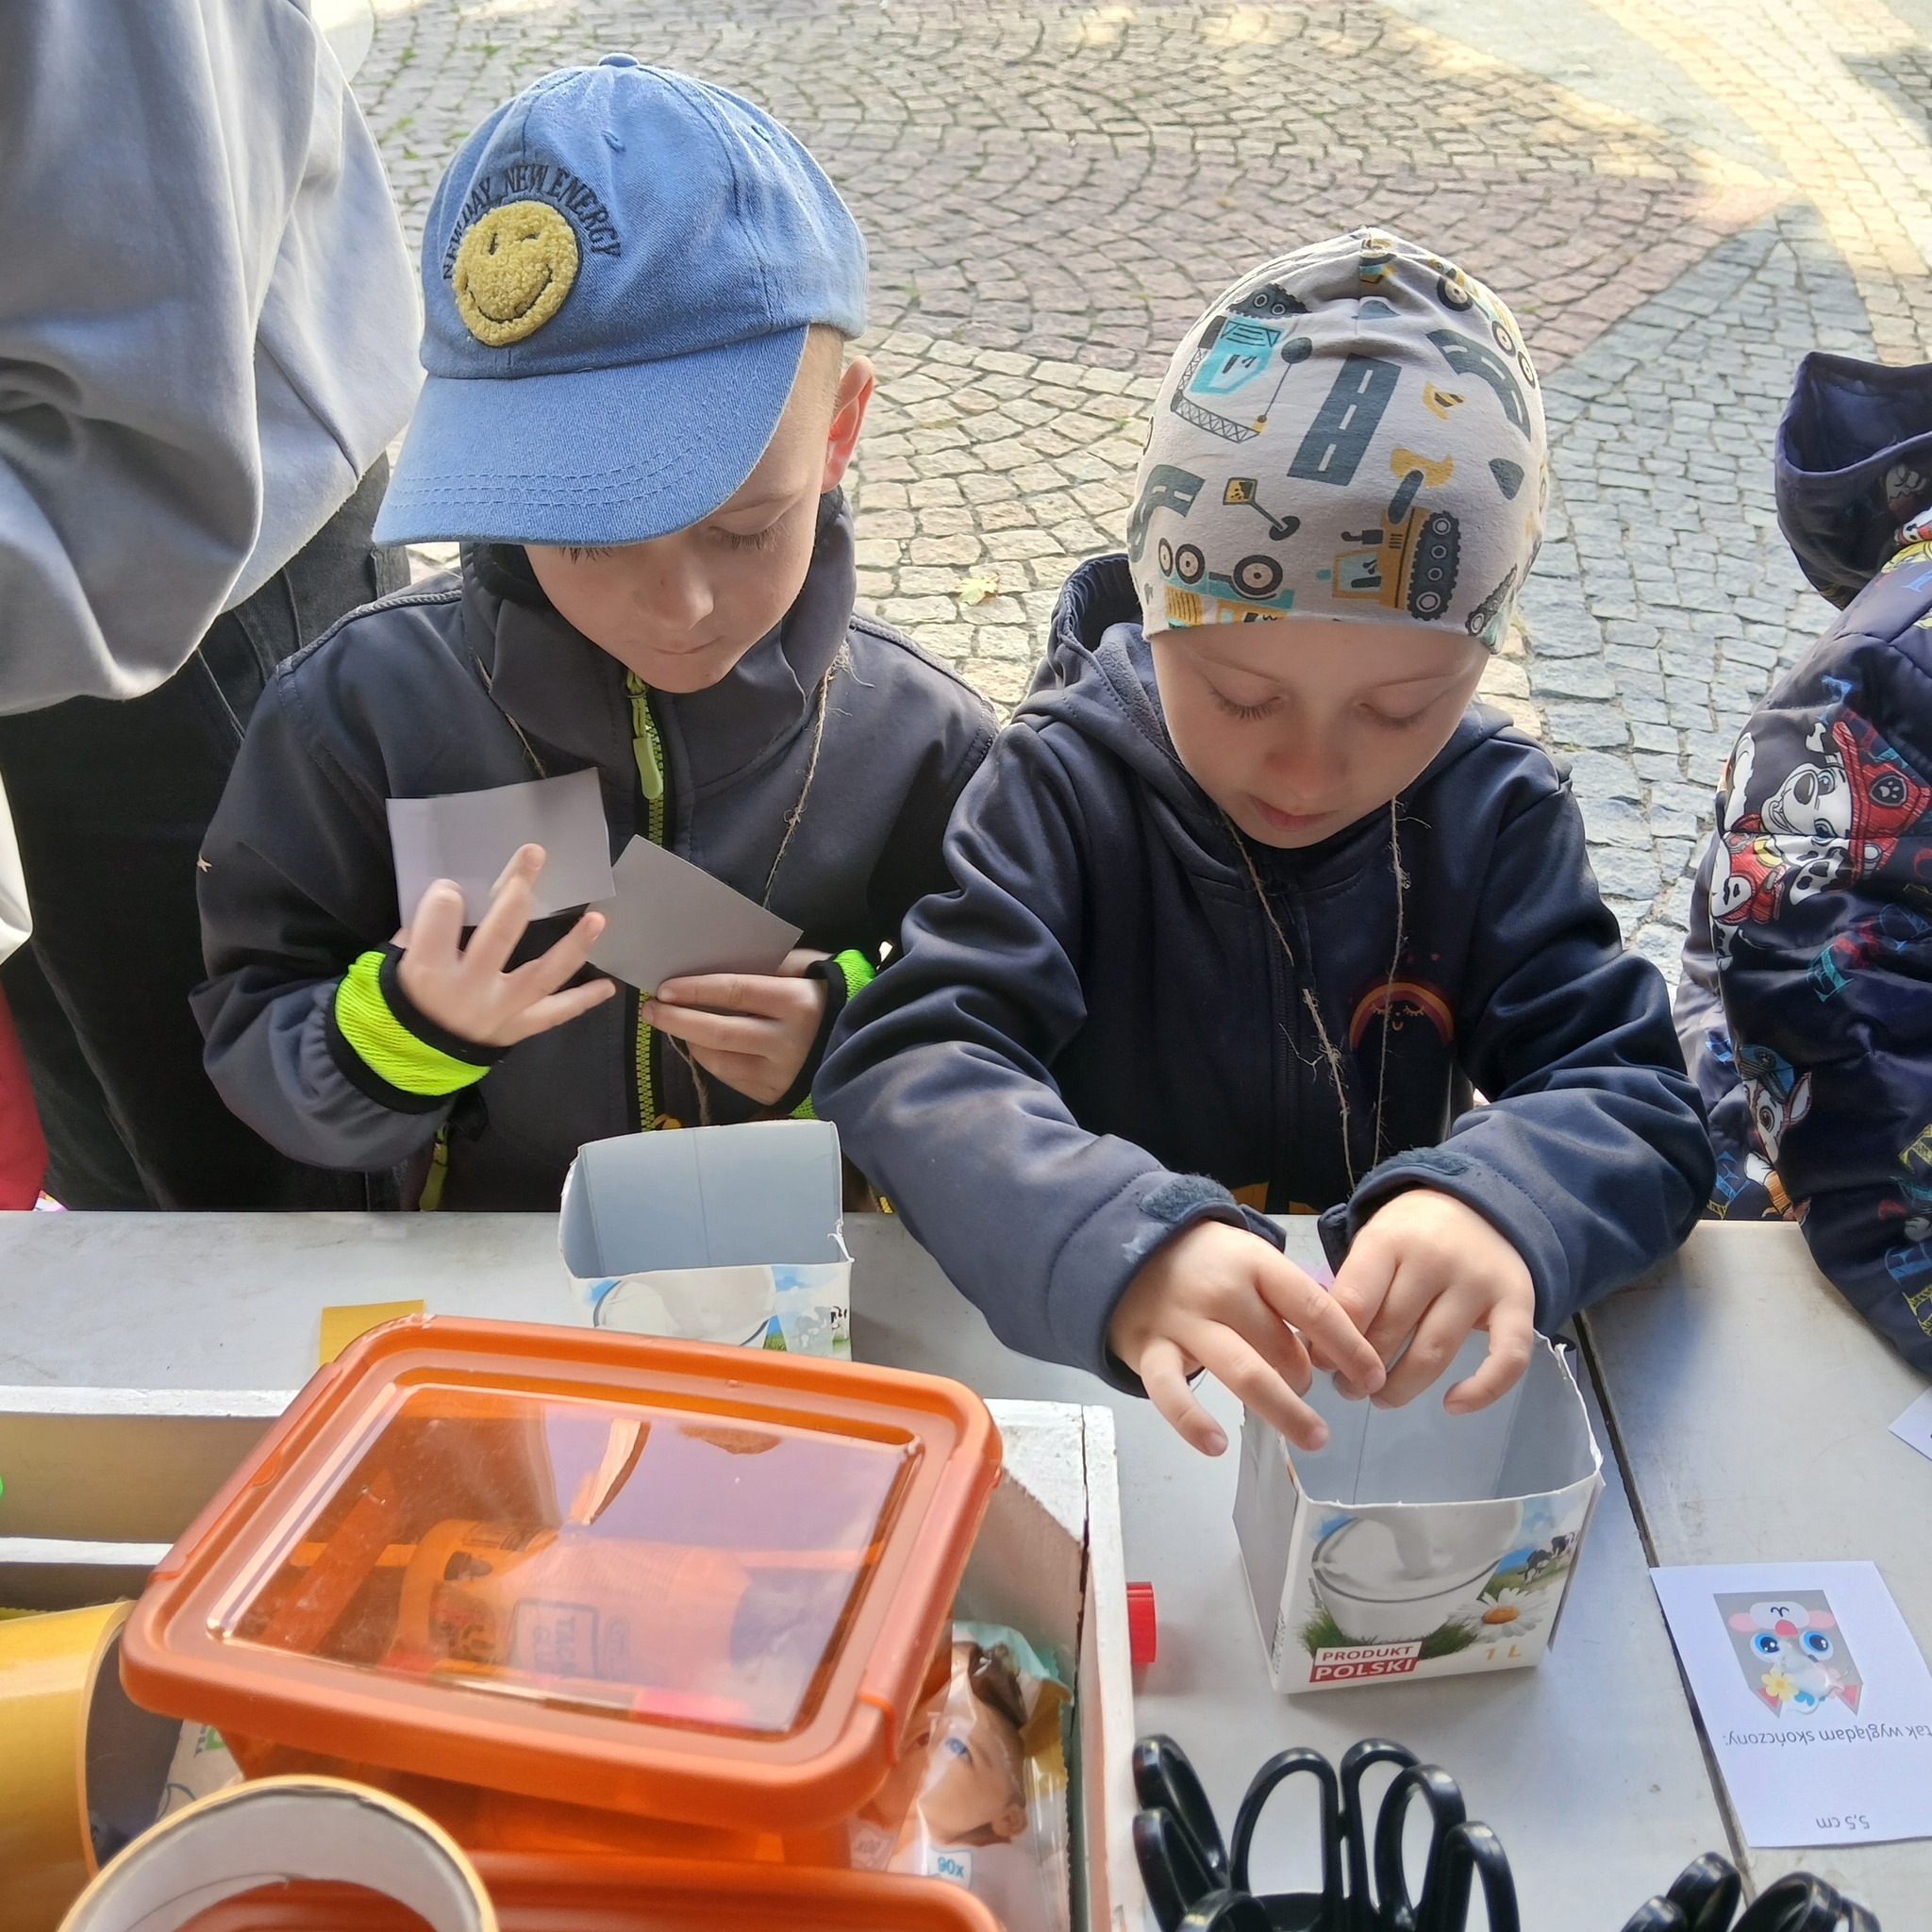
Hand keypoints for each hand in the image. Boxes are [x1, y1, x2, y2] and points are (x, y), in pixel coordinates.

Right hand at [394, 843, 613, 1047]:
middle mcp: (468, 990)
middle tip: (536, 855)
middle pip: (498, 934)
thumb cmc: (411, 996)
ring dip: (572, 946)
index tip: (452, 887)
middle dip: (517, 892)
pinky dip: (583, 1000)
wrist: (417, 1055)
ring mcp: (499, 1010)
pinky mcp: (518, 1028)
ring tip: (598, 920)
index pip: (441, 918)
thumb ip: (424, 933)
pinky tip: (608, 986)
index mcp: (429, 969)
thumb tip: (456, 895)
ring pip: (541, 975)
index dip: (447, 896)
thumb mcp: (401, 962)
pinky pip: (555, 1014)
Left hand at [645, 949, 829, 1105]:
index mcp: (796, 1003)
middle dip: (678, 1019)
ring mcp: (780, 1073)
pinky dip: (709, 1058)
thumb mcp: (806, 969)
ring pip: (719, 1059)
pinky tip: (698, 1043)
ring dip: (688, 1040)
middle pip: (719, 1032)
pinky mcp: (773, 1093)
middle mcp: (787, 1042)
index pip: (735, 993)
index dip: (696, 991)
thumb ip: (768, 964)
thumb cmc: (826, 995)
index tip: (664, 988)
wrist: (861, 1041)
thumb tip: (713, 962)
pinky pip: (729, 1076)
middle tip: (651, 1009)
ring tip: (669, 1022)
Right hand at [1106, 1220, 1383, 1456]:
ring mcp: (1184, 1323)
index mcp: (1254, 1265)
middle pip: (1282, 1347)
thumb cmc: (1205, 1262)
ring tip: (1314, 1437)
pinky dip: (1192, 1421)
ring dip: (1284, 1410)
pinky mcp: (1149, 1351)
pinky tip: (1216, 1446)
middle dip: (1307, 1380)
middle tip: (1311, 1395)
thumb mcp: (1250, 1261)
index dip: (1349, 1346)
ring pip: (1243, 1373)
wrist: (1124, 1245)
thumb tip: (1336, 1351)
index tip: (1374, 1377)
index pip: (1313, 1307)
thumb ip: (1287, 1299)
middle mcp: (1222, 1293)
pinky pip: (1170, 1392)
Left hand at [1328, 1188, 1535, 1412]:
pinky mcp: (1519, 1303)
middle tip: (1348, 1388)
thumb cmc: (1414, 1235)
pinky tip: (1453, 1405)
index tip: (1322, 1365)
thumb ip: (1353, 1289)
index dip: (1332, 1344)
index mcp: (1390, 1240)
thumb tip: (1322, 1352)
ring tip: (1382, 1398)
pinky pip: (1507, 1358)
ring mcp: (1479, 1282)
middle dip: (1362, 1371)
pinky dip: (1482, 1391)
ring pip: (1435, 1351)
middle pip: (1391, 1330)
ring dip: (1402, 1387)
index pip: (1354, 1303)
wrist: (1479, 1204)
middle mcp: (1435, 1259)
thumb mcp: (1375, 1244)